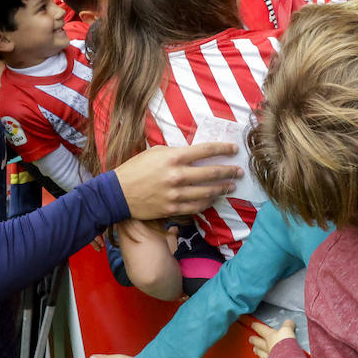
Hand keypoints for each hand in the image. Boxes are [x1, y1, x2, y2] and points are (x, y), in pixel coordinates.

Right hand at [113, 142, 241, 219]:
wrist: (117, 193)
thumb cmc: (135, 169)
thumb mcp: (155, 152)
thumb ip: (176, 152)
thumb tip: (195, 154)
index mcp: (173, 157)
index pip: (206, 151)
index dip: (223, 149)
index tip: (234, 149)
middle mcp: (177, 175)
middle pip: (212, 173)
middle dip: (229, 172)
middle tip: (239, 171)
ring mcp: (176, 194)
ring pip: (207, 192)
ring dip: (222, 189)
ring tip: (231, 186)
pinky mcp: (172, 208)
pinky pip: (196, 207)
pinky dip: (208, 202)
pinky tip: (214, 199)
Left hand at [249, 319, 296, 357]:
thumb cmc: (285, 345)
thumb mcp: (287, 330)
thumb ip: (288, 325)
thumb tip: (289, 322)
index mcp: (270, 336)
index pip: (261, 329)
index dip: (257, 326)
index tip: (253, 325)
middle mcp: (268, 346)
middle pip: (259, 342)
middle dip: (254, 340)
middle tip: (251, 339)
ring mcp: (270, 356)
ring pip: (261, 353)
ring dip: (258, 351)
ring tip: (255, 350)